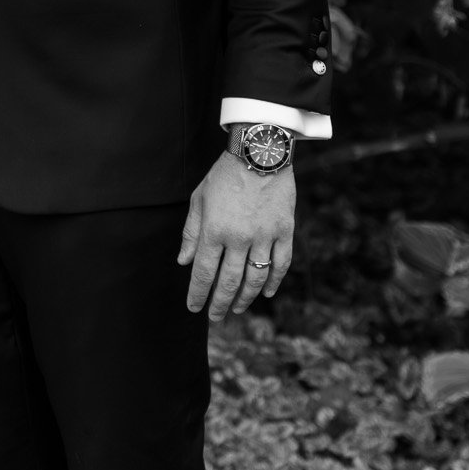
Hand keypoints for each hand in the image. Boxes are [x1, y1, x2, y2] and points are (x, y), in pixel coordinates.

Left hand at [178, 151, 294, 320]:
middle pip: (229, 281)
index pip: (204, 272)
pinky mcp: (284, 231)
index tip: (194, 308)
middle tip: (215, 317)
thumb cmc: (224, 174)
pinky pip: (281, 264)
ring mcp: (264, 236)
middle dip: (220, 304)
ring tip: (237, 308)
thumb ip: (192, 233)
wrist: (259, 152)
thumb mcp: (199, 199)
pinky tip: (267, 292)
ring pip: (256, 278)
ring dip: (246, 297)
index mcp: (214, 230)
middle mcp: (239, 238)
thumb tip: (184, 262)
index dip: (198, 294)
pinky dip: (274, 281)